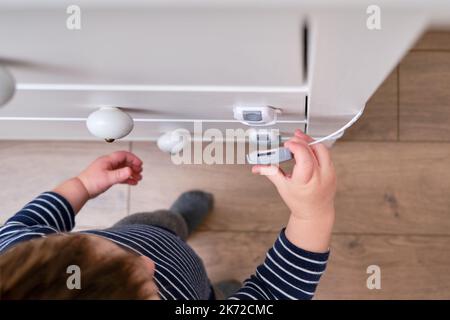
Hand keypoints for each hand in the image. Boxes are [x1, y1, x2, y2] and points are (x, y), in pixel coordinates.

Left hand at [78, 151, 142, 197]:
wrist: (81, 189)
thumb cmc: (90, 182)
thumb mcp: (107, 178)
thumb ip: (120, 174)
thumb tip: (130, 171)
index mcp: (108, 160)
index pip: (124, 155)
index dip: (133, 159)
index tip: (139, 164)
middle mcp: (108, 164)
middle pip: (124, 162)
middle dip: (133, 166)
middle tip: (140, 171)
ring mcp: (108, 170)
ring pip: (123, 169)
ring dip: (131, 173)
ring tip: (138, 177)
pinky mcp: (107, 177)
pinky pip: (120, 175)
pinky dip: (126, 178)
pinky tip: (131, 182)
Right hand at [252, 130, 335, 251]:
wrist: (315, 212)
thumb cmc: (299, 202)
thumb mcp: (282, 187)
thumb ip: (269, 172)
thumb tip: (256, 167)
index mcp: (306, 180)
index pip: (304, 156)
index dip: (295, 146)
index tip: (287, 144)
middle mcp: (320, 176)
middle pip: (313, 150)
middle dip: (301, 141)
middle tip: (292, 139)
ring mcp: (329, 174)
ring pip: (322, 149)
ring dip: (310, 141)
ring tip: (300, 139)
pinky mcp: (333, 172)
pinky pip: (326, 154)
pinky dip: (316, 148)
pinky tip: (308, 147)